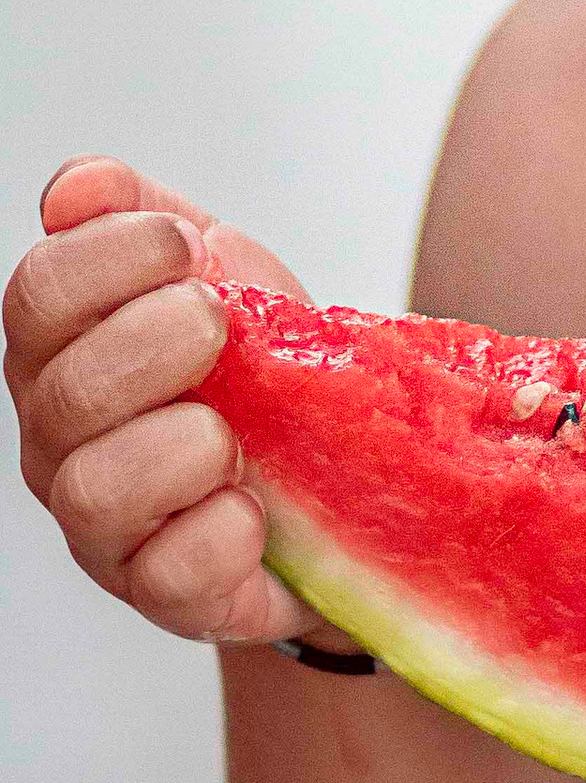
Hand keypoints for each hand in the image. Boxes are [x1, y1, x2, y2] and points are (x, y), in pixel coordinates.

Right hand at [5, 156, 322, 645]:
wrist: (350, 481)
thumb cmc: (265, 378)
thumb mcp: (218, 273)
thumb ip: (144, 214)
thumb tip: (78, 187)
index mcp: (62, 353)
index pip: (38, 295)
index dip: (109, 257)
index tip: (185, 246)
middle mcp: (63, 442)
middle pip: (64, 390)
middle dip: (153, 343)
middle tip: (219, 326)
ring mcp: (107, 528)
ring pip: (96, 489)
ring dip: (183, 446)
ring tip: (238, 436)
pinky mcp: (168, 595)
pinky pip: (169, 572)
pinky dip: (220, 533)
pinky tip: (255, 510)